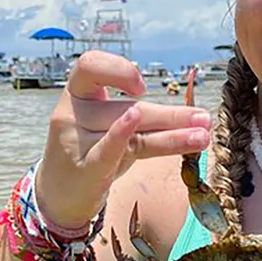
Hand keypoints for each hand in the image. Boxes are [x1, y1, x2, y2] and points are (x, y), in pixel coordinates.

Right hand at [35, 51, 211, 228]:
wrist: (58, 195)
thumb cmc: (90, 150)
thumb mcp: (110, 126)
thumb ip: (140, 115)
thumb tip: (194, 115)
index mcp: (76, 93)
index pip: (89, 65)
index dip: (118, 70)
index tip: (142, 87)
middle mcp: (71, 113)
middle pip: (126, 108)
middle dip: (169, 115)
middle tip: (203, 118)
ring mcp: (74, 142)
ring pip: (132, 134)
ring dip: (172, 135)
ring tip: (202, 136)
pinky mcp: (84, 169)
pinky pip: (110, 152)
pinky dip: (128, 140)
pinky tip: (158, 139)